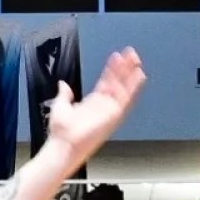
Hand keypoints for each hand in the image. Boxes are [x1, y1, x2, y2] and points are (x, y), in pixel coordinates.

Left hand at [44, 48, 146, 163]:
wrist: (64, 145)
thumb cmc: (61, 132)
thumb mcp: (60, 106)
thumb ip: (64, 94)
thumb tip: (63, 84)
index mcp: (92, 103)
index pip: (106, 81)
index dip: (112, 69)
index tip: (117, 57)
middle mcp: (103, 106)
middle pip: (117, 82)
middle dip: (124, 68)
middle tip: (131, 54)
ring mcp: (110, 110)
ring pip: (124, 88)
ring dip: (130, 74)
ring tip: (136, 60)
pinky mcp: (114, 115)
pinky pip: (126, 99)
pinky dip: (133, 87)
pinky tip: (139, 75)